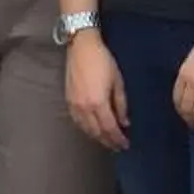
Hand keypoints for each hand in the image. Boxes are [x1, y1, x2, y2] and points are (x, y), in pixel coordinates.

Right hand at [65, 31, 128, 151]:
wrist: (82, 47)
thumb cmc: (103, 61)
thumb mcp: (118, 82)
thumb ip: (121, 104)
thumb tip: (125, 122)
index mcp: (98, 103)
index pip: (110, 128)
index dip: (118, 139)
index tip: (125, 145)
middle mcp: (84, 107)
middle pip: (97, 132)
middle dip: (108, 141)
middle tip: (117, 146)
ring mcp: (74, 105)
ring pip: (86, 129)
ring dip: (97, 137)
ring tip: (107, 140)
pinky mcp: (68, 100)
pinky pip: (77, 121)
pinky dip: (86, 129)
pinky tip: (92, 130)